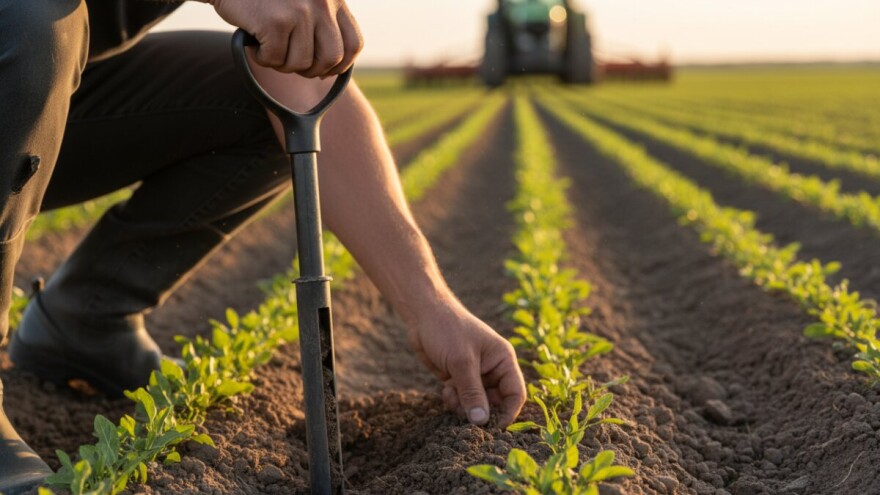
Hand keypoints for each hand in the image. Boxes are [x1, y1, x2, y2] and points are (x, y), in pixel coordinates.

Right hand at [209, 0, 362, 75]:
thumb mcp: (305, 2)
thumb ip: (322, 24)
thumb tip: (333, 67)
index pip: (354, 44)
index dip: (341, 65)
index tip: (324, 70)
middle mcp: (322, 3)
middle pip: (331, 58)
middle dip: (310, 69)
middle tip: (291, 63)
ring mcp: (300, 12)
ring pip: (301, 63)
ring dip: (281, 64)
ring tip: (268, 47)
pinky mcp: (276, 22)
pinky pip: (275, 60)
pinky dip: (262, 58)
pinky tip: (255, 43)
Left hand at [406, 301, 525, 426]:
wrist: (423, 315)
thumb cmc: (447, 330)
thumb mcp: (461, 362)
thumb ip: (472, 392)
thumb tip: (482, 421)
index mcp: (503, 360)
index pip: (515, 394)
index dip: (507, 413)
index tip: (492, 428)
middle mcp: (493, 368)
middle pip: (496, 402)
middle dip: (480, 410)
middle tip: (463, 410)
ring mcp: (476, 374)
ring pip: (477, 403)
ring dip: (464, 406)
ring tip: (451, 394)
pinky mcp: (459, 378)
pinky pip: (462, 399)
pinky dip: (454, 400)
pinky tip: (445, 390)